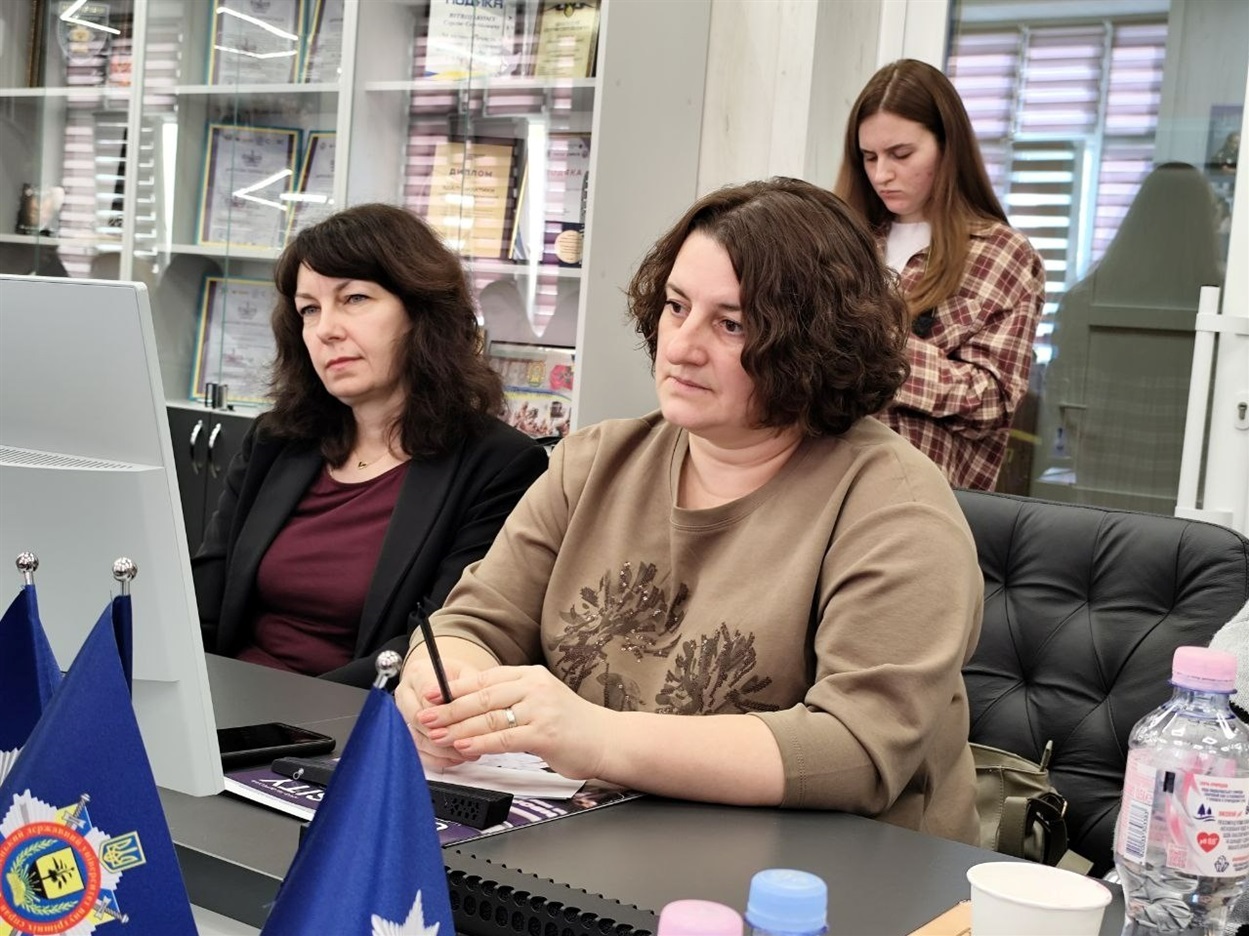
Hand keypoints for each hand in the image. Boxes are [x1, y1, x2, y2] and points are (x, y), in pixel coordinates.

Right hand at [395, 653, 482, 770]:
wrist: (444, 681)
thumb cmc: (456, 678)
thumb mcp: (467, 675)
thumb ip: (466, 690)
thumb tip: (468, 707)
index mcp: (418, 674)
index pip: (426, 698)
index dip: (445, 715)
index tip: (464, 726)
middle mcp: (406, 694)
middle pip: (417, 721)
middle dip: (443, 735)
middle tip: (466, 743)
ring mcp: (403, 714)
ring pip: (417, 739)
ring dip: (442, 750)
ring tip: (465, 754)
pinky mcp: (405, 732)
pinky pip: (418, 751)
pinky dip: (437, 758)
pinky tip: (454, 758)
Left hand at [414, 665, 611, 780]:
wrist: (607, 739)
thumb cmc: (571, 724)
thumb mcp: (540, 700)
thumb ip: (509, 699)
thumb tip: (469, 704)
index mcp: (530, 675)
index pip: (484, 678)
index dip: (453, 687)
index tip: (429, 695)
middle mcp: (534, 687)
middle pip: (482, 696)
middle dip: (448, 708)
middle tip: (424, 716)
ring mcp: (541, 709)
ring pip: (490, 717)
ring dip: (458, 727)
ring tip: (437, 734)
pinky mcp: (545, 734)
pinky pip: (505, 738)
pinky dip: (480, 742)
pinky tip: (464, 746)